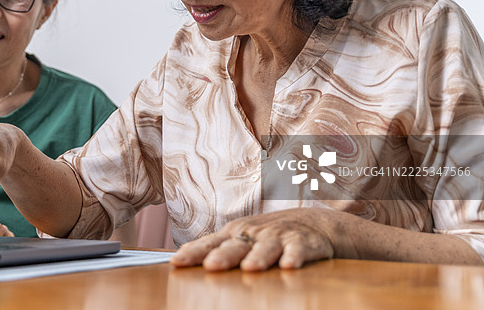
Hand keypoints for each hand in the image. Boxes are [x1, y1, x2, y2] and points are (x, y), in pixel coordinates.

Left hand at [170, 208, 336, 271]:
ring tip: (250, 268)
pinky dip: (294, 257)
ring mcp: (277, 237)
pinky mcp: (302, 243)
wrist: (314, 221)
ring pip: (266, 248)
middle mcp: (253, 233)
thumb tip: (178, 259)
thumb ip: (215, 249)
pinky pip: (298, 250)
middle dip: (223, 256)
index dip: (193, 252)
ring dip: (258, 257)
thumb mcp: (241, 237)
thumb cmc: (268, 233)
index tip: (176, 262)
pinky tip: (289, 266)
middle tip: (210, 266)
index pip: (210, 243)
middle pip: (235, 245)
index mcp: (235, 233)